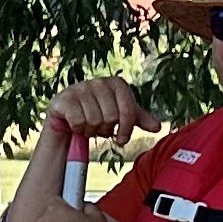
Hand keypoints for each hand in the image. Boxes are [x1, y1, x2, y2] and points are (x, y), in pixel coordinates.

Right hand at [42, 75, 157, 149]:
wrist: (67, 115)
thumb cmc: (97, 114)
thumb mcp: (119, 116)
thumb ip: (138, 119)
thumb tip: (157, 127)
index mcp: (117, 83)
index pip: (128, 111)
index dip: (126, 129)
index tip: (121, 139)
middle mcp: (99, 82)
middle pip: (111, 117)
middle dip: (105, 129)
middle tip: (99, 128)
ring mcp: (81, 88)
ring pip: (94, 120)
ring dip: (90, 130)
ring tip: (87, 126)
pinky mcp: (65, 98)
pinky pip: (78, 121)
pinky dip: (78, 128)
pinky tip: (75, 124)